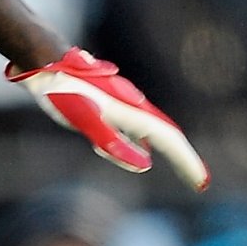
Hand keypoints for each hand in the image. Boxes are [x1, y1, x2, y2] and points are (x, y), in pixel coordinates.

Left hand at [7, 48, 209, 189]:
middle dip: (183, 158)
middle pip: (166, 135)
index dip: (186, 162)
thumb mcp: (85, 120)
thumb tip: (145, 165)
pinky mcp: (106, 105)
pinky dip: (144, 144)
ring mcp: (120, 105)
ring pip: (151, 131)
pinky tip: (139, 151)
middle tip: (199, 181)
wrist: (44, 62)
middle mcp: (132, 106)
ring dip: (167, 151)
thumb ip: (112, 141)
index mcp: (131, 111)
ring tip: (182, 169)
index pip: (169, 140)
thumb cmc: (62, 91)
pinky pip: (134, 129)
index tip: (202, 183)